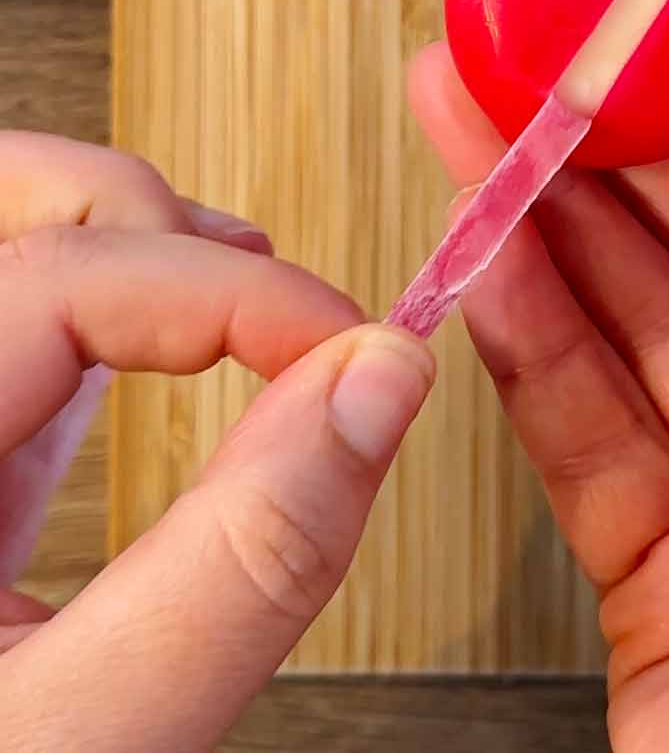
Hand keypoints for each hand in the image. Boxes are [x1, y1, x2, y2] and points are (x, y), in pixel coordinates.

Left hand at [0, 132, 432, 752]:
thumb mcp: (87, 739)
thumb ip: (246, 560)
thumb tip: (378, 385)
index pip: (62, 279)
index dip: (233, 293)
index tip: (354, 349)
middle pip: (8, 222)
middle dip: (151, 221)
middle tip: (272, 284)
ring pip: (10, 259)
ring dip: (125, 244)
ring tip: (234, 285)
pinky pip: (12, 344)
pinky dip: (100, 316)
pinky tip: (166, 348)